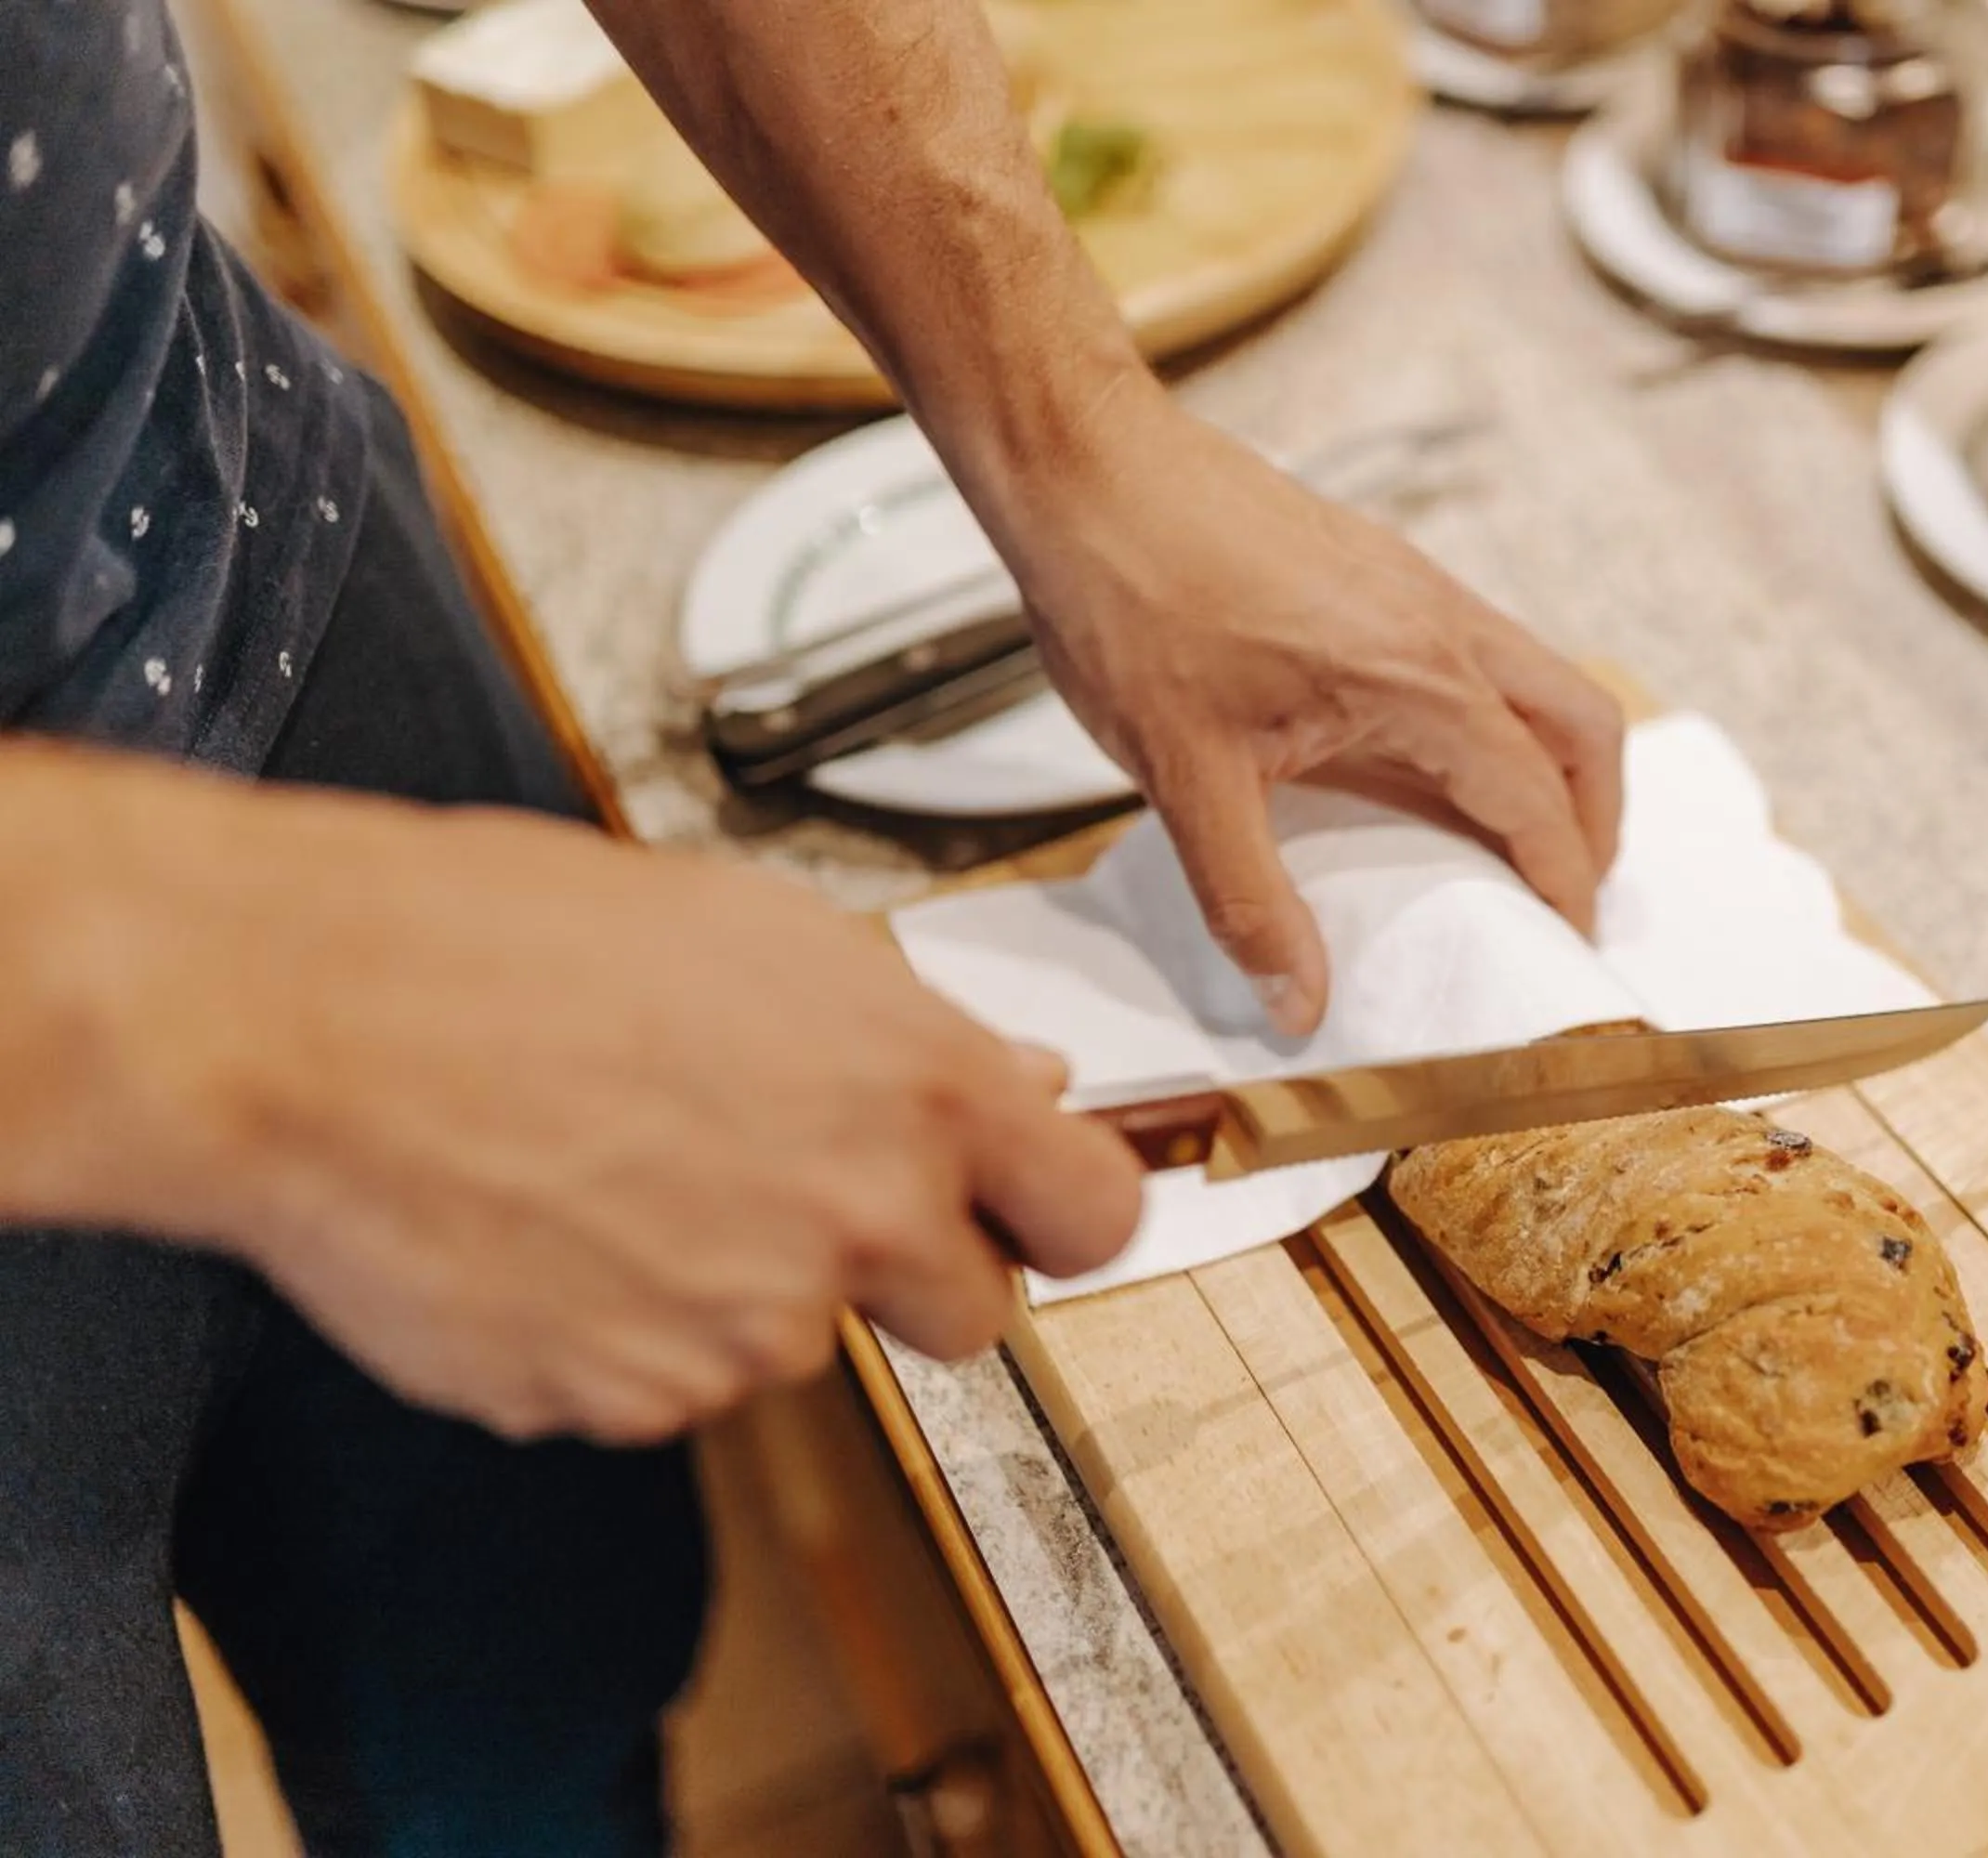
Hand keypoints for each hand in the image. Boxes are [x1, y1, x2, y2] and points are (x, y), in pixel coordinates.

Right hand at [55, 765, 1141, 1443]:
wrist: (306, 1019)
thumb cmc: (511, 940)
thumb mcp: (760, 934)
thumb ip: (912, 1033)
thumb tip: (1019, 1081)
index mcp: (916, 1088)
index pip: (1096, 1213)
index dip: (1065, 1217)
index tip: (1037, 1215)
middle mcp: (855, 1220)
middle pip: (971, 1316)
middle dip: (912, 1273)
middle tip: (801, 1194)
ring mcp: (744, 1330)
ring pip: (797, 1346)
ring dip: (743, 1289)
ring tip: (620, 1169)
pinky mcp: (629, 1402)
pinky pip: (667, 1386)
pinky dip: (627, 1331)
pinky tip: (554, 1228)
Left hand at [1003, 386, 1626, 1036]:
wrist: (1086, 469)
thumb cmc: (1132, 600)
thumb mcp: (1186, 778)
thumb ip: (1250, 901)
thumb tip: (1297, 1005)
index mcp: (1418, 678)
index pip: (1536, 798)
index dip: (1564, 879)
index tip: (1566, 941)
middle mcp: (1440, 623)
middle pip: (1580, 725)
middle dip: (1593, 817)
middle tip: (1563, 894)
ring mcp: (1414, 585)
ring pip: (1536, 679)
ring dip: (1548, 762)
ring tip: (1506, 840)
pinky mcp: (1377, 568)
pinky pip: (1476, 651)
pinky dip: (1493, 717)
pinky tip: (1424, 761)